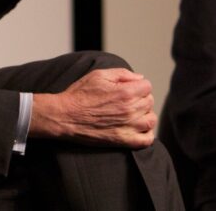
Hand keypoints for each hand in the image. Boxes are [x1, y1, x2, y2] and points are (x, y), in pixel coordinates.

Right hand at [28, 68, 155, 148]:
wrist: (64, 116)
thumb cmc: (79, 95)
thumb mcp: (98, 75)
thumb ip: (122, 74)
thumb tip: (140, 78)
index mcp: (125, 92)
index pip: (147, 86)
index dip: (138, 85)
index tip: (129, 88)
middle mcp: (130, 110)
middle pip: (149, 101)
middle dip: (140, 98)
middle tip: (126, 100)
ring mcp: (128, 127)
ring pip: (151, 119)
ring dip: (145, 115)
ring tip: (134, 114)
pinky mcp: (123, 140)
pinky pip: (147, 140)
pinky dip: (147, 134)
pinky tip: (138, 128)